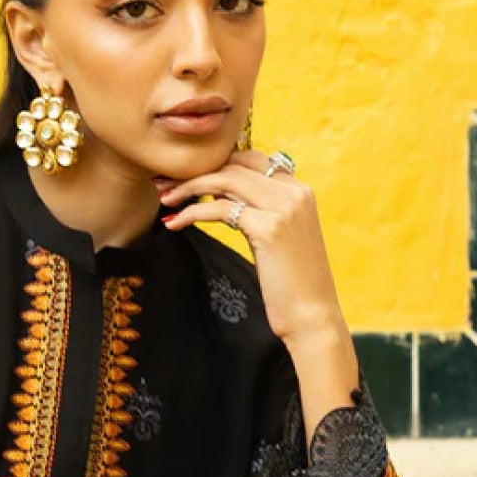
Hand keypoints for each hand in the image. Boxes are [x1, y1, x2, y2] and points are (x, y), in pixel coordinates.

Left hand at [157, 150, 344, 348]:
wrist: (312, 316)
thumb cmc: (293, 285)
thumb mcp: (282, 239)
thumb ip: (263, 213)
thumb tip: (227, 200)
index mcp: (299, 191)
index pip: (251, 159)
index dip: (216, 163)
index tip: (188, 176)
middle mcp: (293, 192)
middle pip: (234, 165)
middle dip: (195, 171)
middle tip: (164, 183)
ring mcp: (282, 208)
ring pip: (224, 180)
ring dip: (187, 187)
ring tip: (164, 200)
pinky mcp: (268, 228)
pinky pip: (219, 208)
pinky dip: (191, 213)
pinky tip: (174, 224)